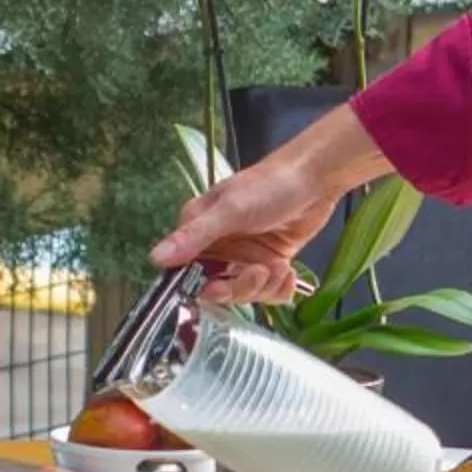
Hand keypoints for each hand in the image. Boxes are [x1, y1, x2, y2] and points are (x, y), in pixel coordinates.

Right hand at [152, 110, 395, 305]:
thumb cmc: (270, 185)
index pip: (186, 272)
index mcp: (199, 230)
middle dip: (240, 286)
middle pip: (218, 288)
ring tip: (278, 267)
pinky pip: (267, 292)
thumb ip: (195, 237)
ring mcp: (244, 256)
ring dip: (264, 286)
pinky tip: (288, 271)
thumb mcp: (230, 211)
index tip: (219, 286)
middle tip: (258, 272)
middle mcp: (219, 246)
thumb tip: (156, 258)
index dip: (202, 285)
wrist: (315, 178)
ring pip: (245, 293)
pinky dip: (279, 288)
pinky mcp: (268, 263)